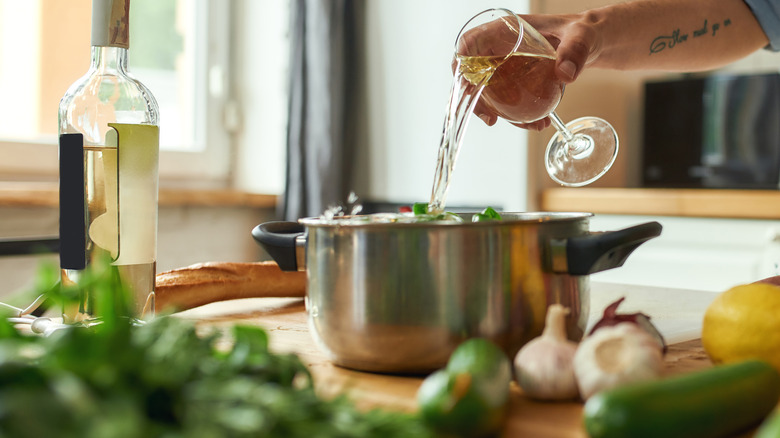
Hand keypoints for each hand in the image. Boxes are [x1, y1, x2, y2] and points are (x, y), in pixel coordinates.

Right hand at [469, 13, 596, 128]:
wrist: (592, 43)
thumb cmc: (584, 30)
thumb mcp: (582, 36)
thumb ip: (576, 50)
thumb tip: (565, 74)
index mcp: (506, 29)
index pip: (470, 43)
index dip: (462, 64)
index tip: (468, 86)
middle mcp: (501, 47)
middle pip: (473, 73)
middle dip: (475, 98)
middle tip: (490, 118)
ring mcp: (507, 65)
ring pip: (489, 91)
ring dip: (500, 112)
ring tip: (526, 126)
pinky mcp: (517, 80)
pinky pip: (508, 99)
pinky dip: (518, 114)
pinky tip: (538, 122)